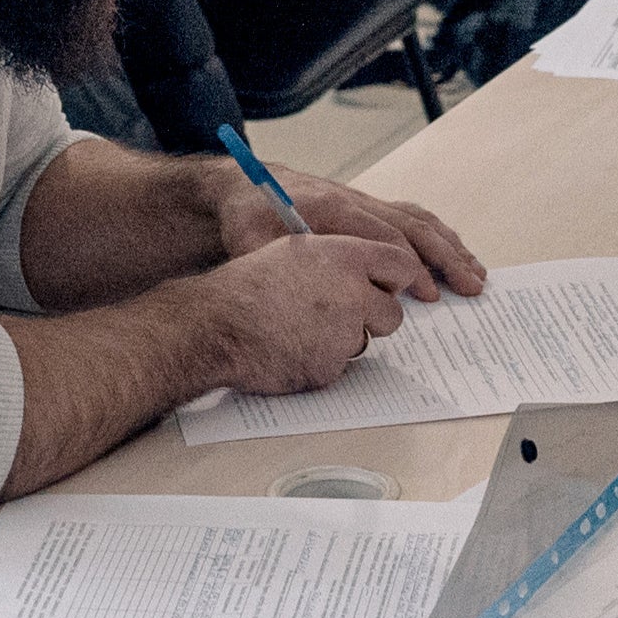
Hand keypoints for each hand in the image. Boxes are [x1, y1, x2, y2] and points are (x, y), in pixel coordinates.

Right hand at [183, 232, 423, 393]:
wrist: (214, 323)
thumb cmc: (249, 283)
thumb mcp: (297, 250)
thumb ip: (339, 257)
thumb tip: (369, 270)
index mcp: (346, 256)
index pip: (402, 264)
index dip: (396, 278)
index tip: (389, 286)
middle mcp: (353, 293)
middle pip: (393, 313)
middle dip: (374, 316)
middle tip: (345, 313)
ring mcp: (343, 334)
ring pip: (365, 341)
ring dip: (345, 338)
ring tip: (303, 327)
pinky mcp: (330, 368)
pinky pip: (339, 365)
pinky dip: (320, 360)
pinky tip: (291, 347)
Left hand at [220, 164, 486, 299]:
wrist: (248, 185)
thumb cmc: (250, 216)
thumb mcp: (250, 241)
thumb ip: (276, 265)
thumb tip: (302, 295)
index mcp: (333, 209)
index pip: (384, 237)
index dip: (410, 266)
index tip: (430, 294)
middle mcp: (357, 201)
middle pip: (412, 227)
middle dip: (445, 258)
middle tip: (471, 285)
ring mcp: (366, 202)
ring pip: (419, 220)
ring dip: (450, 247)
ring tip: (477, 273)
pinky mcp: (368, 207)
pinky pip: (411, 217)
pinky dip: (438, 235)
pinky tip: (455, 253)